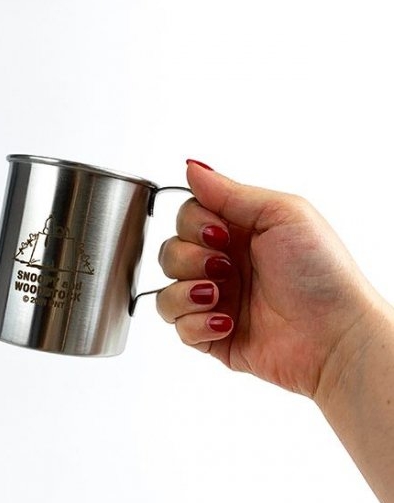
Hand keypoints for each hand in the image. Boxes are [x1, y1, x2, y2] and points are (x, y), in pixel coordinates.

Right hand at [157, 162, 374, 397]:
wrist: (336, 336)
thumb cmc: (321, 272)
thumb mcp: (281, 214)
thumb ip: (230, 192)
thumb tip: (193, 167)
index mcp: (238, 232)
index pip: (187, 216)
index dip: (193, 224)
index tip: (220, 233)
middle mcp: (222, 264)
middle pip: (170, 251)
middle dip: (189, 258)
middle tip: (223, 265)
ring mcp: (216, 300)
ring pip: (166, 290)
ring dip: (186, 291)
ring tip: (219, 295)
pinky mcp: (213, 335)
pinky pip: (178, 327)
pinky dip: (196, 323)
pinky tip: (226, 323)